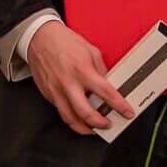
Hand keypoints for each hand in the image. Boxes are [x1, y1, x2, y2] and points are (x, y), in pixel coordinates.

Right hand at [25, 20, 126, 136]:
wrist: (39, 38)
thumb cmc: (63, 41)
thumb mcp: (90, 50)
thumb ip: (100, 69)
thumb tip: (108, 82)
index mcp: (83, 71)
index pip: (106, 93)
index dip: (119, 105)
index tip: (127, 112)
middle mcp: (69, 84)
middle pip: (86, 113)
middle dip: (100, 124)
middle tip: (108, 124)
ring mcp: (56, 91)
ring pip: (70, 119)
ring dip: (84, 128)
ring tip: (93, 128)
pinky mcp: (48, 94)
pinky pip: (61, 111)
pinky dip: (71, 117)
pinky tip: (78, 116)